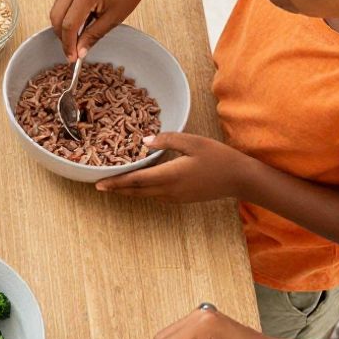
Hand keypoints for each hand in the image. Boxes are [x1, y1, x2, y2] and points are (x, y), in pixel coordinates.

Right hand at [49, 0, 155, 60]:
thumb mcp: (112, 20)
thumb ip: (92, 37)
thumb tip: (78, 53)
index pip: (69, 25)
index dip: (68, 44)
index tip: (72, 58)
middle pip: (57, 19)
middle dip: (63, 38)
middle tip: (72, 52)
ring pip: (55, 13)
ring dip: (62, 29)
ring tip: (76, 39)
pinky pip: (59, 6)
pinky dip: (64, 19)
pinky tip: (77, 27)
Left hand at [95, 133, 257, 203]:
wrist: (239, 179)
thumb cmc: (218, 157)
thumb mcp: (193, 142)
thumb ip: (167, 140)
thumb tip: (144, 141)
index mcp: (169, 176)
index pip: (135, 180)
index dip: (116, 182)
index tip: (99, 184)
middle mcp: (168, 190)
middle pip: (136, 191)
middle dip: (117, 189)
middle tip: (99, 186)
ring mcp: (174, 197)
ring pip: (144, 196)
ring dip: (128, 191)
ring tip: (113, 186)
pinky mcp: (180, 199)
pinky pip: (155, 196)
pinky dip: (141, 192)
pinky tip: (137, 186)